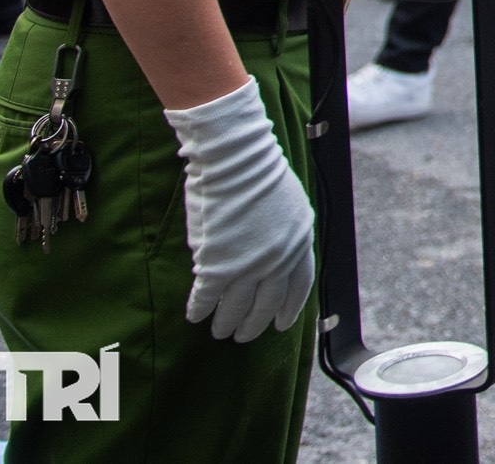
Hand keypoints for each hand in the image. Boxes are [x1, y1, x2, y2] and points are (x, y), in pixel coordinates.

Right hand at [165, 77, 315, 341]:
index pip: (299, 286)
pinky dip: (199, 309)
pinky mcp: (217, 266)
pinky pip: (207, 297)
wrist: (235, 158)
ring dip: (226, 322)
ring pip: (237, 306)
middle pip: (267, 303)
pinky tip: (194, 316)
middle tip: (243, 335)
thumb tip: (274, 261)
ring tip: (219, 332)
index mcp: (300, 241)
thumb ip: (286, 235)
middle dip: (254, 323)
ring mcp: (248, 264)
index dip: (290, 308)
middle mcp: (278, 258)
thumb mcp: (291, 205)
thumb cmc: (259, 172)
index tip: (281, 324)